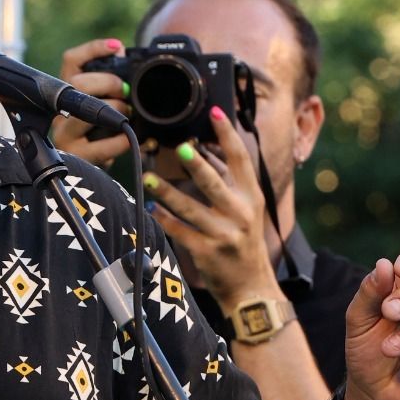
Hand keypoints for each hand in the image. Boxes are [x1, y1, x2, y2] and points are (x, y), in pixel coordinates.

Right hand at [51, 38, 130, 167]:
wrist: (91, 170)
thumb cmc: (100, 133)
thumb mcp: (104, 106)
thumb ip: (111, 83)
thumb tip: (121, 53)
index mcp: (67, 93)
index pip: (71, 61)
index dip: (93, 50)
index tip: (116, 46)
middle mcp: (59, 111)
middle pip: (76, 83)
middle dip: (107, 82)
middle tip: (125, 90)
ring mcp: (64, 135)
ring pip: (84, 113)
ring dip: (113, 109)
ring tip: (128, 114)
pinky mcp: (75, 157)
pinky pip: (99, 146)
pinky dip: (120, 141)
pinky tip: (129, 138)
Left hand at [142, 106, 277, 308]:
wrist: (252, 287)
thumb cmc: (243, 241)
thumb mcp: (246, 209)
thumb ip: (228, 181)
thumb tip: (205, 149)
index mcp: (251, 196)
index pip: (241, 159)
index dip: (228, 135)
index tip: (215, 112)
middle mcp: (241, 213)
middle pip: (216, 183)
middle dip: (199, 166)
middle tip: (182, 148)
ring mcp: (224, 234)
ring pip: (191, 208)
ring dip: (167, 193)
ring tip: (148, 178)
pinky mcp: (207, 251)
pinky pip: (180, 232)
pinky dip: (164, 219)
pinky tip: (149, 208)